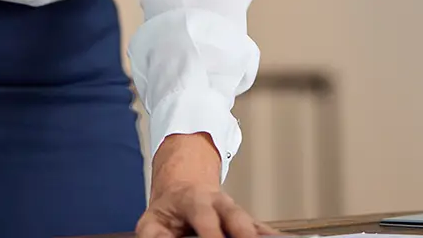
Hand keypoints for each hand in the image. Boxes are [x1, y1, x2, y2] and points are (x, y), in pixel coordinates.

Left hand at [137, 182, 277, 237]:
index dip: (212, 233)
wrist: (182, 190)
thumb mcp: (151, 222)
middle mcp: (219, 204)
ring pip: (252, 223)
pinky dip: (271, 237)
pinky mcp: (245, 224)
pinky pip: (261, 231)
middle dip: (244, 234)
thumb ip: (154, 237)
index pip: (204, 216)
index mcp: (194, 200)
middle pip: (236, 216)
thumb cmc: (168, 212)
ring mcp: (235, 212)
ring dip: (261, 236)